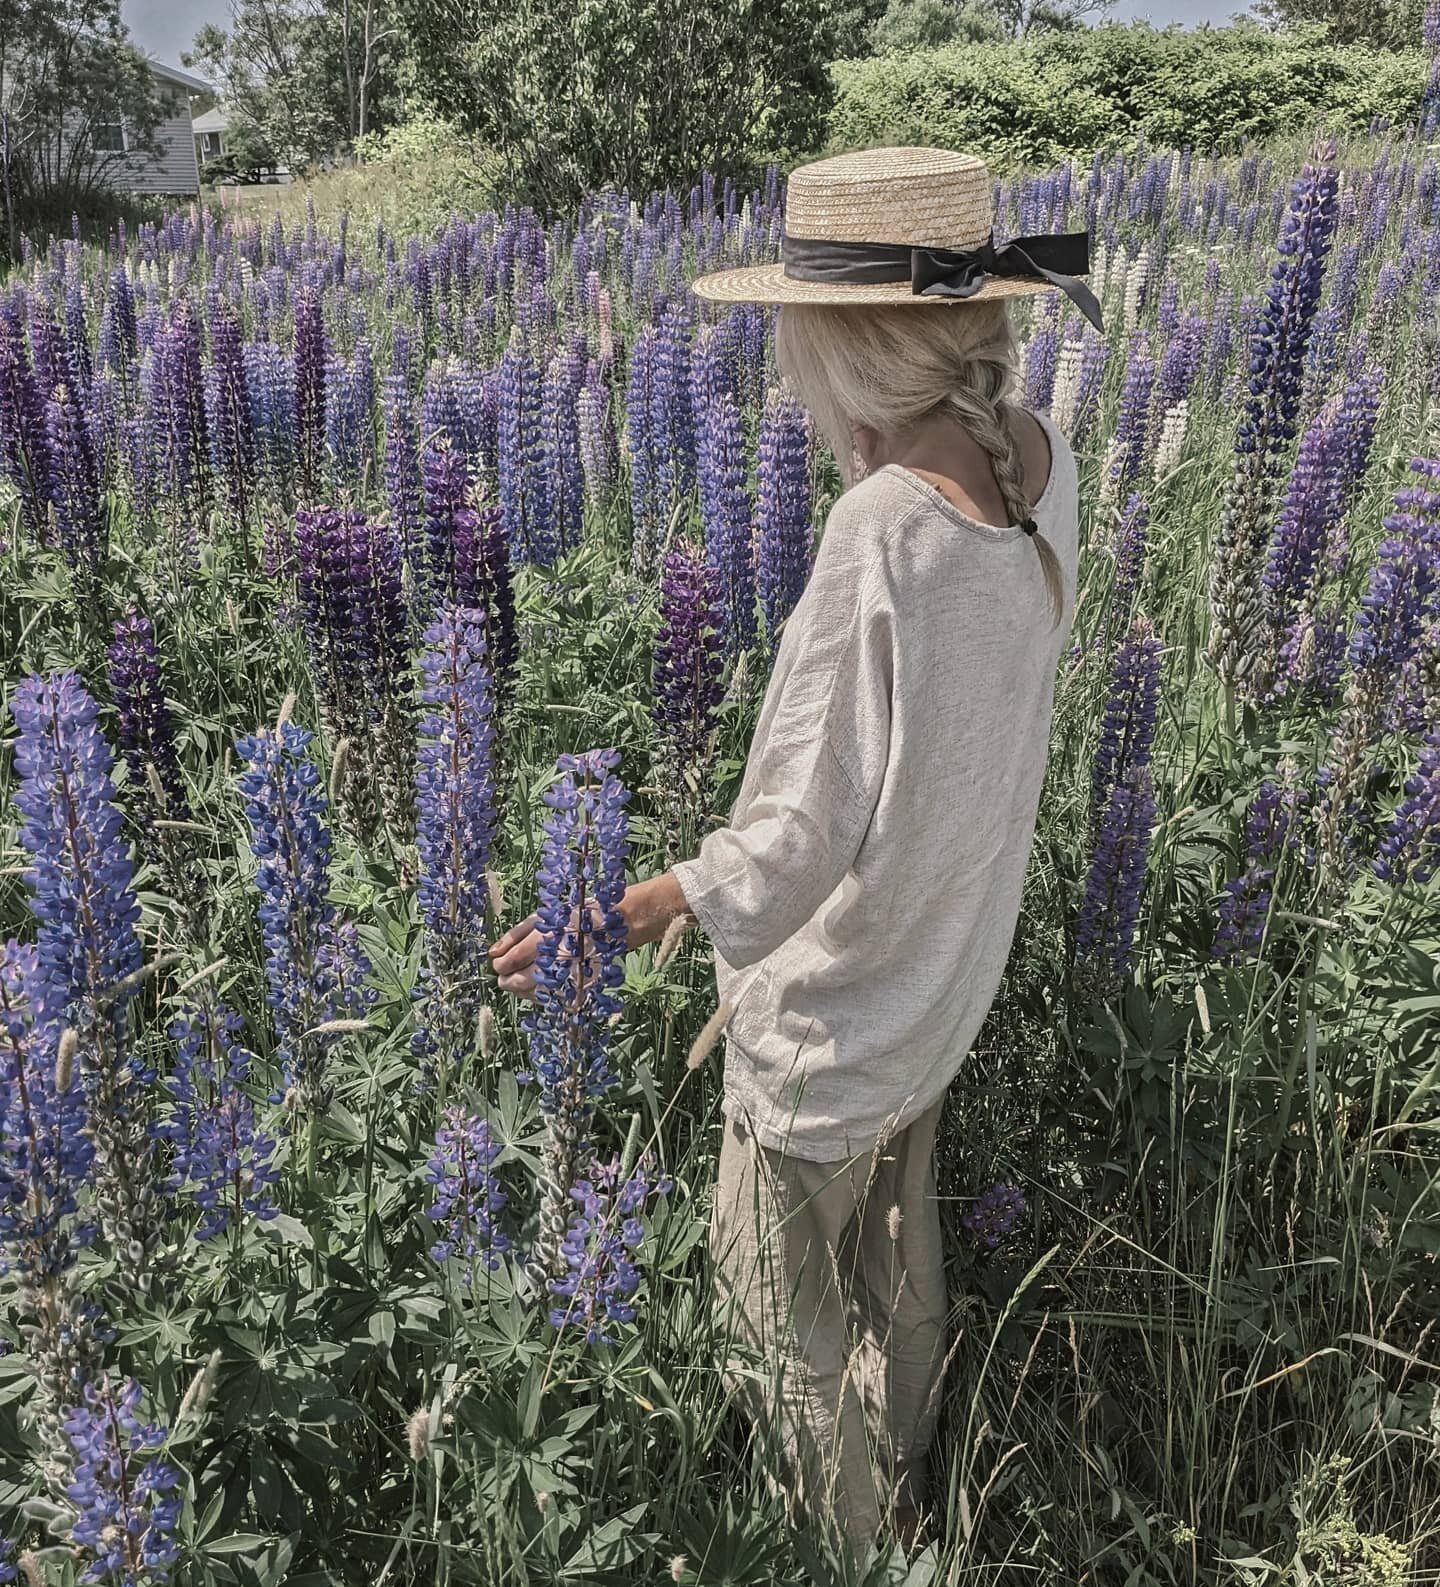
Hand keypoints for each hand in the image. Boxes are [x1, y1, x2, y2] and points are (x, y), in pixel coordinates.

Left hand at [487, 873, 696, 1002]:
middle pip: (520, 980)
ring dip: (521, 989)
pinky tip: (539, 984)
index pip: (514, 959)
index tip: (498, 963)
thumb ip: (515, 935)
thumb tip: (492, 953)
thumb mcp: (543, 917)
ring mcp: (572, 977)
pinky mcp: (581, 990)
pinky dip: (539, 995)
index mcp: (550, 937)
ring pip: (533, 994)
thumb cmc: (574, 916)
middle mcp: (561, 959)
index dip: (502, 964)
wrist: (615, 926)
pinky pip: (551, 1000)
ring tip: (524, 977)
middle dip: (508, 979)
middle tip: (505, 975)